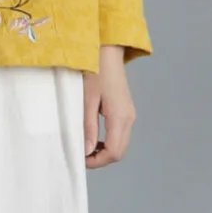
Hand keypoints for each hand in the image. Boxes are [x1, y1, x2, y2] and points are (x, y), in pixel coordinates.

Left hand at [83, 45, 136, 168]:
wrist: (107, 51)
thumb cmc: (95, 71)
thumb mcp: (88, 99)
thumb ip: (88, 126)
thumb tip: (86, 150)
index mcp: (120, 117)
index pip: (114, 152)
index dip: (97, 161)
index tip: (81, 160)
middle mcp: (129, 118)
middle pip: (120, 151)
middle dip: (101, 158)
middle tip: (82, 155)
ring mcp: (130, 114)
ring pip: (121, 143)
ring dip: (105, 150)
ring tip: (86, 145)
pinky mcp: (127, 110)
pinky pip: (121, 133)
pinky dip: (109, 140)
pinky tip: (95, 135)